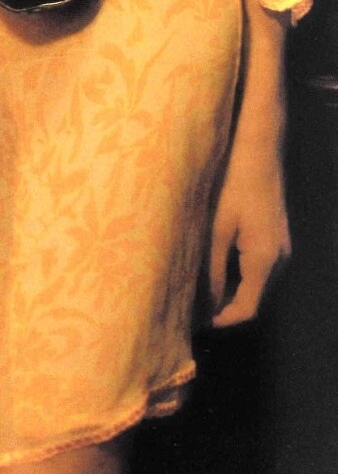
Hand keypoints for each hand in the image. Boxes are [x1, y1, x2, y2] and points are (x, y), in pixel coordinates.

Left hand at [208, 125, 290, 327]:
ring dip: (231, 290)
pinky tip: (215, 264)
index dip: (222, 319)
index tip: (195, 322)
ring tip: (198, 285)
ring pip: (256, 284)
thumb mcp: (217, 228)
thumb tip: (204, 303)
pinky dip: (239, 275)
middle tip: (191, 304)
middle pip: (254, 299)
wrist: (258, 151)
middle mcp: (279, 259)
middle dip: (224, 306)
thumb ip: (212, 268)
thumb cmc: (233, 184)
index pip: (247, 308)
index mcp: (264, 260)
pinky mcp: (277, 238)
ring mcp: (281, 248)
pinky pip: (259, 268)